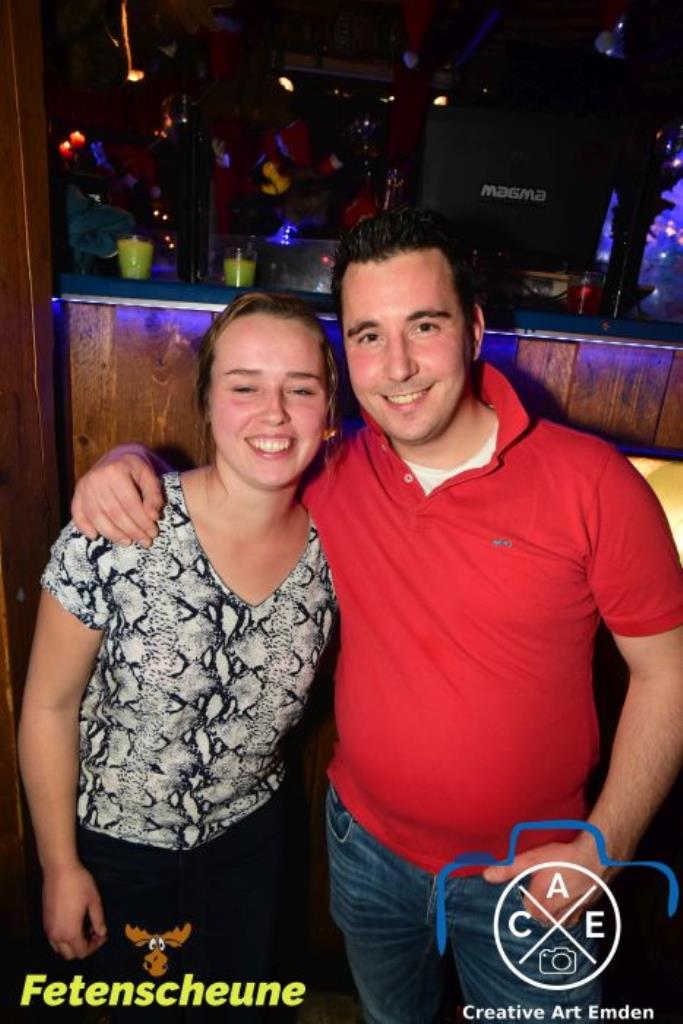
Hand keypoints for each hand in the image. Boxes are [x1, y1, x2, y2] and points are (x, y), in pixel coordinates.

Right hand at [43, 864, 107, 959]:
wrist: (59, 869)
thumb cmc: (78, 883)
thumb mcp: (94, 901)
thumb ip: (98, 920)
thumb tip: (102, 933)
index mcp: (70, 932)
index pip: (83, 952)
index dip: (95, 946)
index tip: (103, 935)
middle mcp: (56, 935)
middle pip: (70, 955)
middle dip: (84, 948)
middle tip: (94, 933)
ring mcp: (48, 928)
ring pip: (59, 949)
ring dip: (72, 944)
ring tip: (84, 928)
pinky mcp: (45, 920)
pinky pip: (53, 939)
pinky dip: (63, 938)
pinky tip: (72, 923)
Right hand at [71, 446, 162, 545]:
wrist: (115, 458)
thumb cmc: (134, 470)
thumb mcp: (149, 476)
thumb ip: (154, 495)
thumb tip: (153, 517)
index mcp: (115, 471)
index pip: (130, 504)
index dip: (142, 522)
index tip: (153, 533)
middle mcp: (96, 479)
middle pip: (114, 513)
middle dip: (132, 531)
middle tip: (145, 542)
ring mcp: (84, 487)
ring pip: (97, 517)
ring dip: (113, 534)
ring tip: (128, 542)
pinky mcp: (77, 494)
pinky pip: (77, 514)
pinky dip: (84, 527)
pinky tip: (95, 537)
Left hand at [483, 835, 613, 926]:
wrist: (598, 858)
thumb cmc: (564, 858)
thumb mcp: (532, 859)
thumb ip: (509, 868)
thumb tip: (487, 875)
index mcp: (542, 905)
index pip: (527, 911)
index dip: (525, 897)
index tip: (526, 887)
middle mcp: (558, 914)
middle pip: (542, 918)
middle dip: (539, 907)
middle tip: (539, 890)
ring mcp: (575, 913)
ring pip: (559, 921)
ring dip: (554, 912)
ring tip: (553, 895)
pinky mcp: (588, 908)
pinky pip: (575, 916)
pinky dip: (570, 911)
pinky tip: (570, 898)